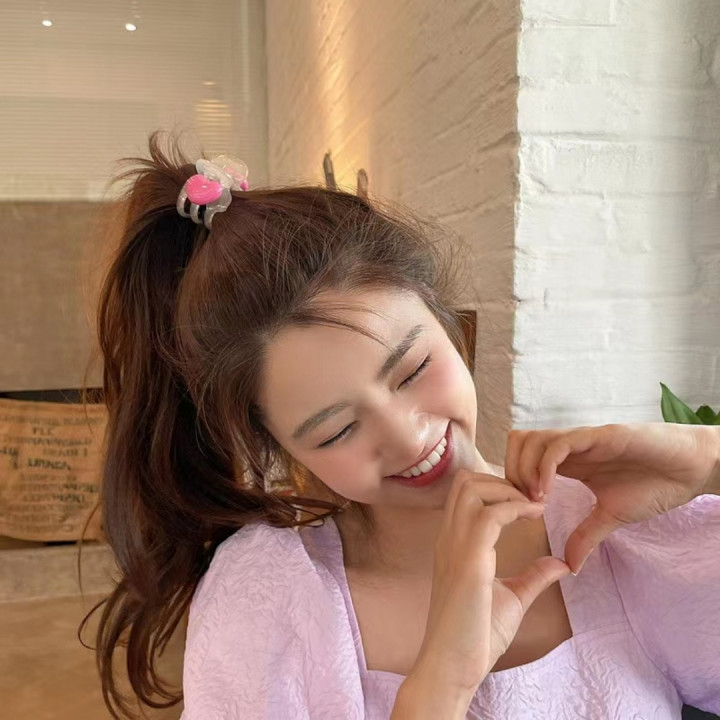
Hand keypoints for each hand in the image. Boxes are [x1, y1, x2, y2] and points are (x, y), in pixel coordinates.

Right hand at [410, 470, 570, 694]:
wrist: (453, 666)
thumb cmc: (475, 636)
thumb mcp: (512, 598)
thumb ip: (532, 577)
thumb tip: (560, 564)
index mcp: (454, 543)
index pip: (465, 492)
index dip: (496, 486)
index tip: (527, 501)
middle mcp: (450, 537)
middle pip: (465, 480)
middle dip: (500, 479)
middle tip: (530, 498)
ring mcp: (455, 546)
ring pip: (472, 488)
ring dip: (507, 489)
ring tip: (532, 505)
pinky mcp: (468, 561)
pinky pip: (490, 514)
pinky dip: (515, 507)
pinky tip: (535, 517)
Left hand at [504, 422, 719, 573]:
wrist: (689, 469)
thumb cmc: (652, 485)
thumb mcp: (612, 516)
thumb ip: (587, 536)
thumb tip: (570, 567)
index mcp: (568, 462)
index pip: (521, 458)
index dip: (513, 483)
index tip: (520, 512)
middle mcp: (569, 446)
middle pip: (518, 443)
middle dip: (511, 473)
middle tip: (522, 504)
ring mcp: (581, 438)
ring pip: (532, 440)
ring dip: (525, 469)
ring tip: (537, 499)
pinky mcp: (598, 435)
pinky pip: (560, 444)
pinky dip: (545, 466)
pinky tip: (549, 491)